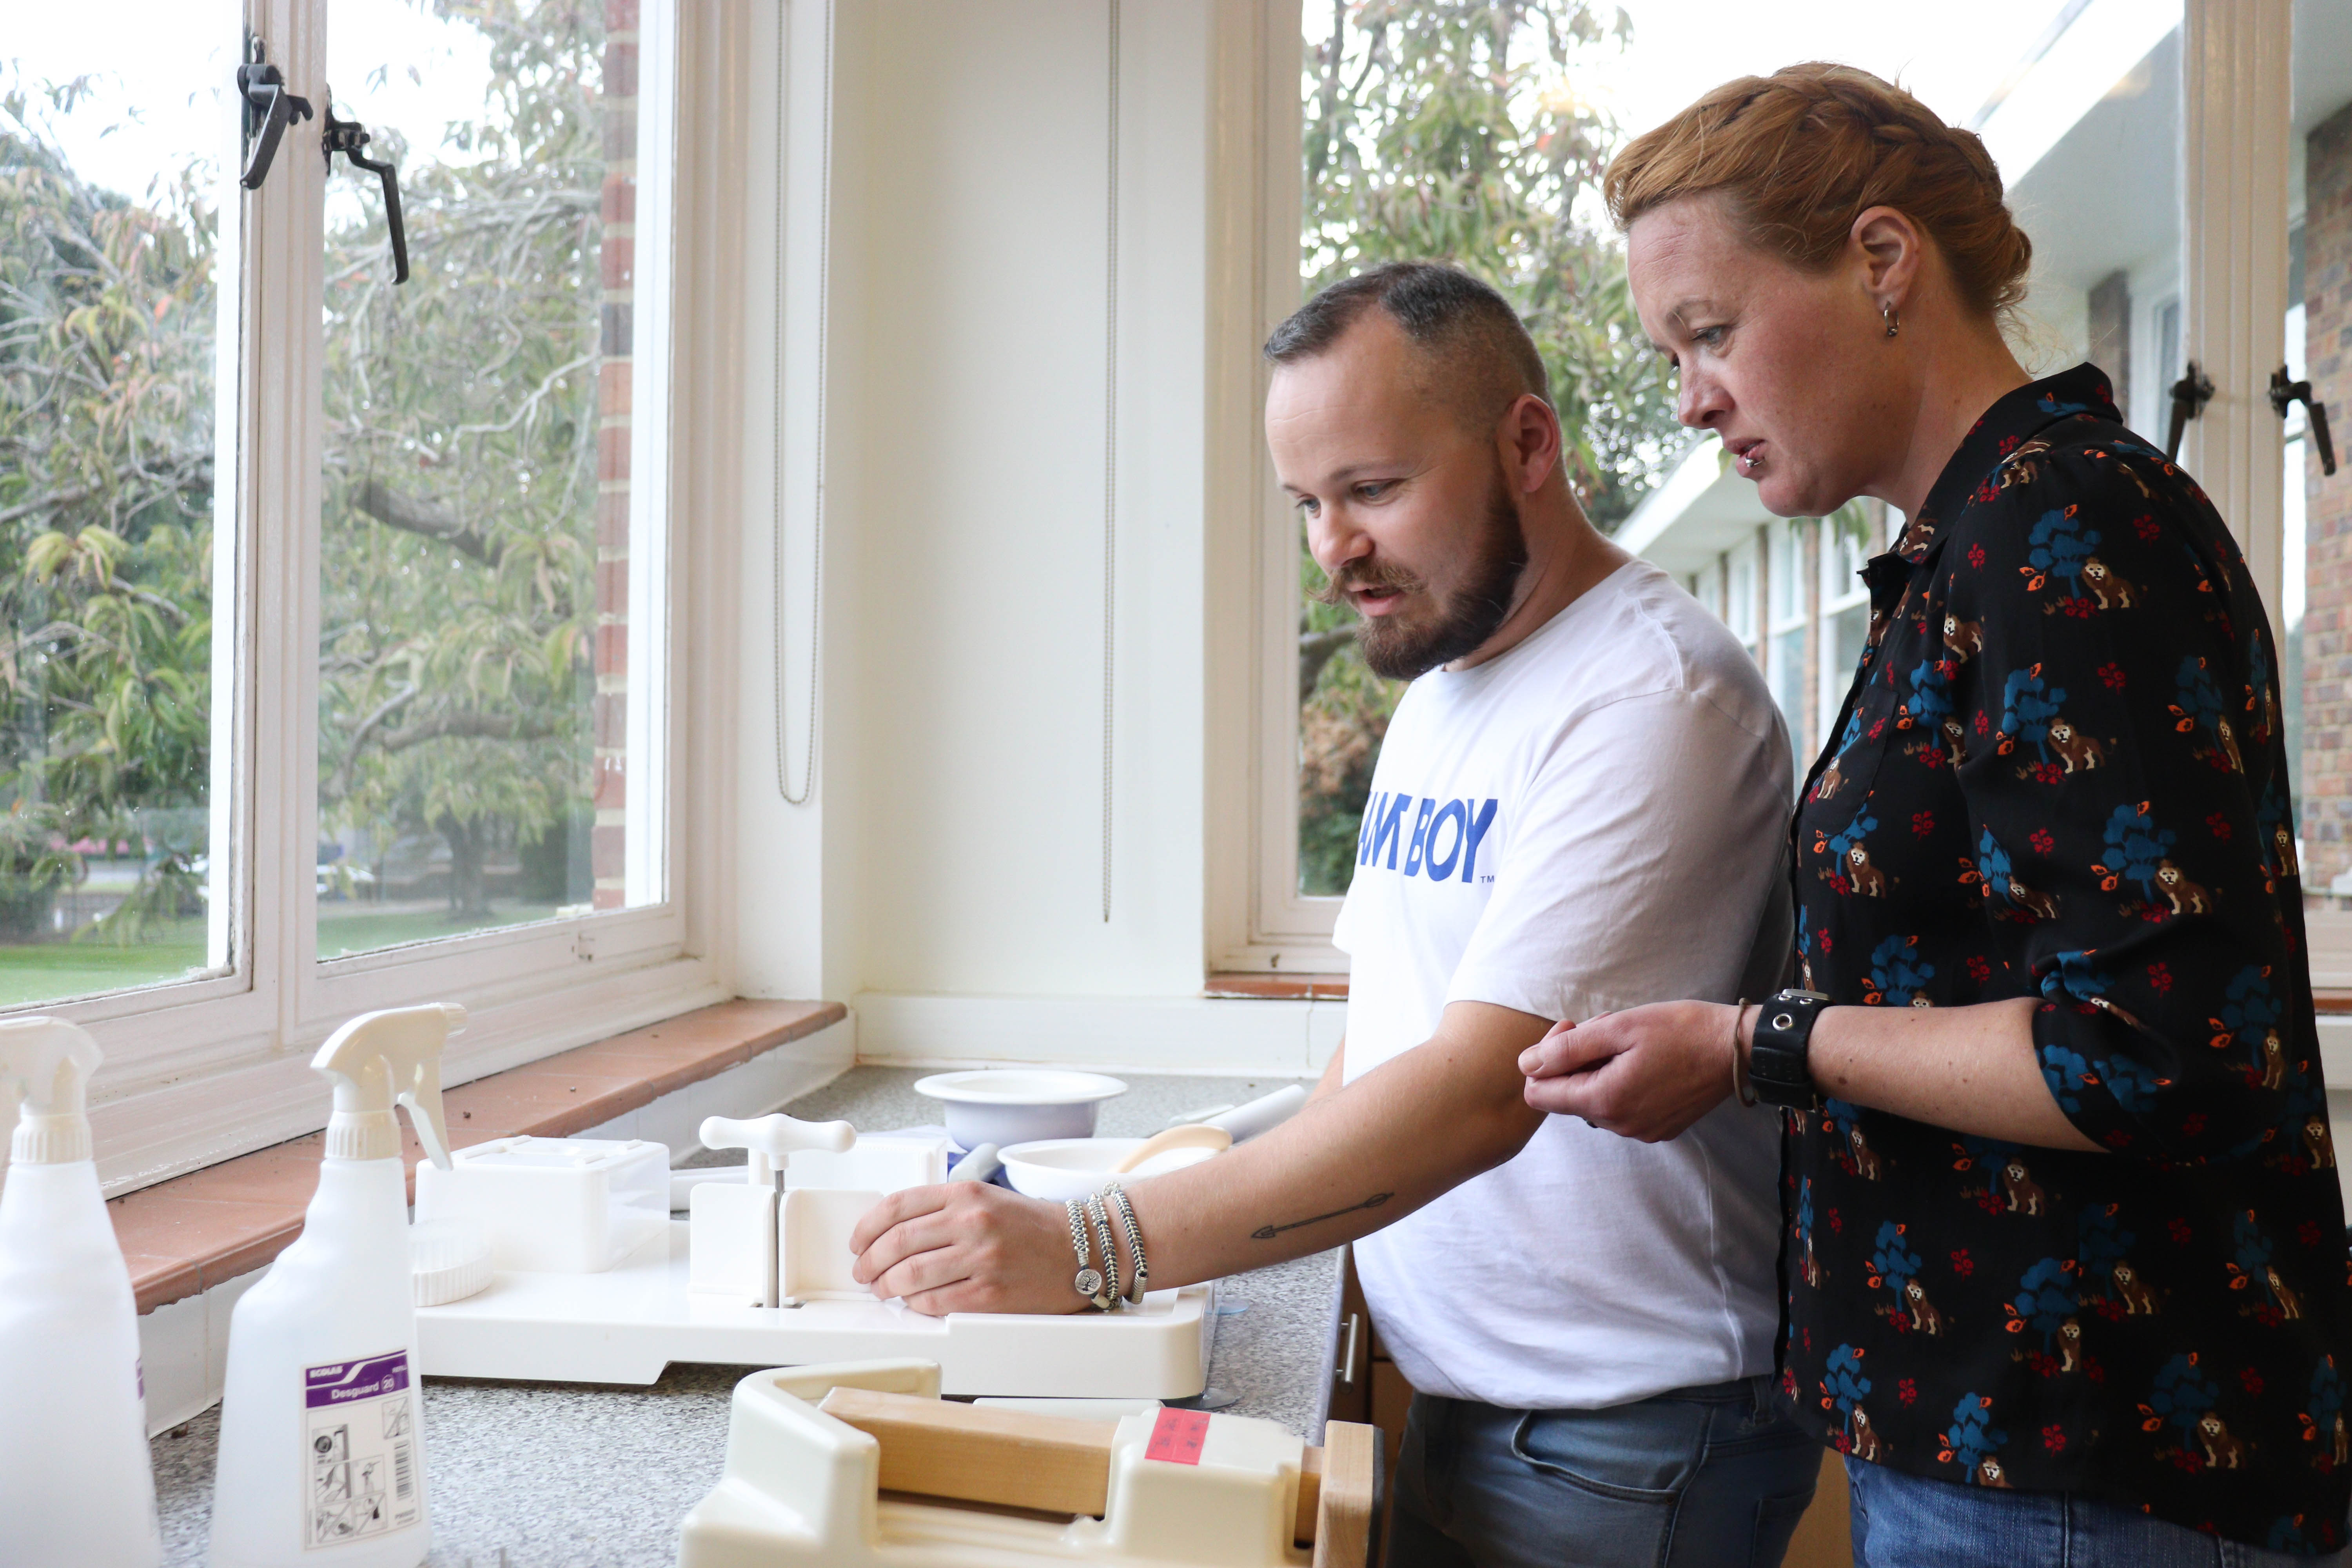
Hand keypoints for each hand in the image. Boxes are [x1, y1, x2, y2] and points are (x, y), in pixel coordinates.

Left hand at [848, 1181, 1090, 1315]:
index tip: (858, 1242)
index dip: (867, 1227)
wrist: (1082, 1249)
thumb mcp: (986, 1199)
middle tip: (863, 1272)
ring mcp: (981, 1259)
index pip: (897, 1206)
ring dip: (886, 1286)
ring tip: (883, 1290)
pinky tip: (913, 1302)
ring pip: (910, 1275)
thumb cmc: (1033, 1227)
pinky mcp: (989, 1294)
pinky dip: (915, 1305)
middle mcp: (971, 1222)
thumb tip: (893, 1231)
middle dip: (869, 1262)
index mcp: (966, 1194)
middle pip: (897, 1242)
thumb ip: (942, 1208)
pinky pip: (935, 1303)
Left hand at [1517, 1001, 1739, 1142]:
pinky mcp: (1659, 1128)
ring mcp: (1642, 1130)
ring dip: (1598, 1068)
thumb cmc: (1682, 1031)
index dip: (1543, 1060)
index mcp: (1605, 1101)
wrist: (1738, 1049)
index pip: (1539, 1094)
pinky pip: (1621, 1106)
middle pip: (1568, 1096)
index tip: (1569, 1031)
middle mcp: (1620, 1125)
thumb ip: (1568, 1049)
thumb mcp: (1618, 1028)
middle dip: (1574, 1060)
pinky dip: (1620, 1081)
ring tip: (1626, 1041)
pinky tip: (1642, 1058)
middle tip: (1600, 1027)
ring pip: (1594, 1099)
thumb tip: (1526, 1065)